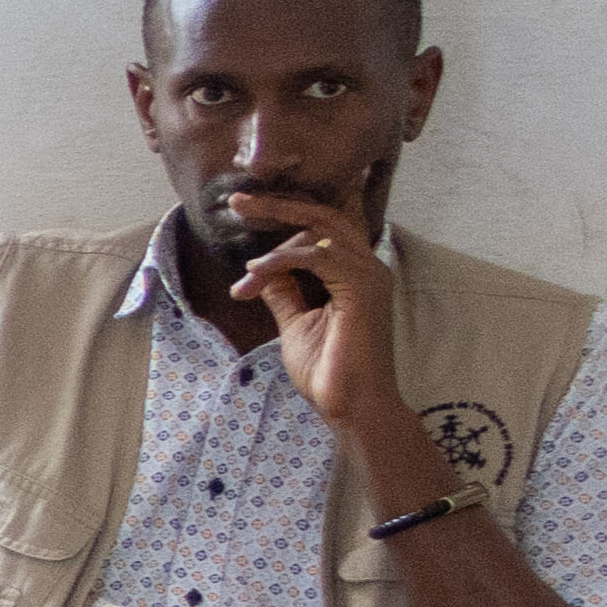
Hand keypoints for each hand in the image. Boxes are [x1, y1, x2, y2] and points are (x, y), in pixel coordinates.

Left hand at [224, 189, 416, 457]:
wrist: (350, 405)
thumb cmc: (327, 369)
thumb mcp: (294, 320)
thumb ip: (282, 290)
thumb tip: (259, 268)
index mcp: (355, 273)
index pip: (324, 227)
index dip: (287, 213)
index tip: (244, 206)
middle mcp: (368, 267)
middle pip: (324, 217)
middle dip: (278, 205)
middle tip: (237, 200)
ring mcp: (370, 275)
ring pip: (318, 232)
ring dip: (272, 250)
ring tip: (246, 275)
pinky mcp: (363, 289)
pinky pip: (316, 256)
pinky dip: (282, 260)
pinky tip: (257, 273)